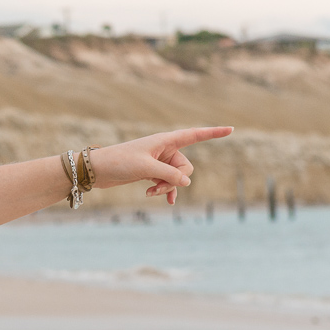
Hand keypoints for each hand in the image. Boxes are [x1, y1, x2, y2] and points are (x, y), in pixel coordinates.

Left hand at [89, 126, 232, 204]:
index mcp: (165, 140)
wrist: (98, 170)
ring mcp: (159, 161)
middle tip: (157, 187)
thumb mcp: (146, 168)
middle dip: (175, 180)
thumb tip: (187, 184)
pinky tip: (163, 199)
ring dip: (167, 187)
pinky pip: (167, 182)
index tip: (231, 129)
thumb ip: (169, 175)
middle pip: (185, 167)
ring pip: (176, 177)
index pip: (194, 135)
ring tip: (152, 194)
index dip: (213, 133)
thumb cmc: (120, 162)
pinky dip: (164, 190)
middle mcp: (164, 149)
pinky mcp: (151, 171)